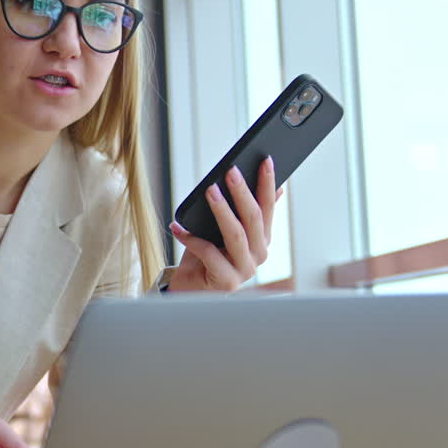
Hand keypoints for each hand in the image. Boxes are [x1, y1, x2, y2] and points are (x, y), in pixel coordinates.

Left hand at [167, 156, 282, 291]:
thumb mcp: (224, 229)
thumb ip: (244, 211)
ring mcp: (245, 270)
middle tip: (231, 170)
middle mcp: (258, 255)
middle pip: (253, 219)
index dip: (267, 183)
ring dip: (222, 210)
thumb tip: (269, 186)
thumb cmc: (207, 255)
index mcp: (262, 239)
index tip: (265, 159)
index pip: (268, 207)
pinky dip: (192, 239)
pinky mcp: (227, 281)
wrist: (190, 288)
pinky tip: (178, 227)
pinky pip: (208, 253)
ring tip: (209, 190)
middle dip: (242, 192)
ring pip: (235, 234)